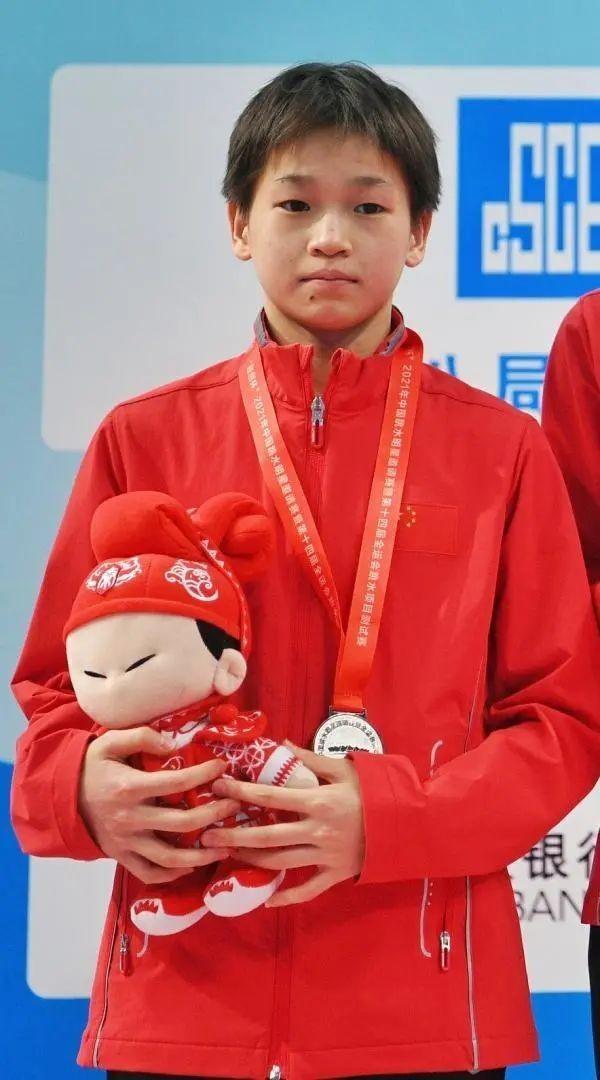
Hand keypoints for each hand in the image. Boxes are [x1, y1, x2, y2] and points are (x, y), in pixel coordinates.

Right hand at [79, 726, 240, 883]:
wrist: (63, 796)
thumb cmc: (93, 766)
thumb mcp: (111, 741)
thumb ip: (142, 737)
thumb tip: (173, 746)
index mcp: (129, 787)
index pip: (176, 783)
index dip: (204, 774)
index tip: (222, 766)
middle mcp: (130, 818)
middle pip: (182, 822)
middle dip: (214, 813)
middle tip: (234, 804)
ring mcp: (126, 841)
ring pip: (170, 858)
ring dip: (202, 855)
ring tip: (225, 847)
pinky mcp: (122, 856)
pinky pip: (149, 873)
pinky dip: (172, 875)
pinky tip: (193, 865)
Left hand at [201, 742, 365, 906]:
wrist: (407, 822)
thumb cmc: (374, 791)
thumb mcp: (345, 768)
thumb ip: (311, 758)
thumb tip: (281, 744)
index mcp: (317, 801)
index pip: (270, 796)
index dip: (241, 793)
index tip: (218, 789)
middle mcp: (317, 830)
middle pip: (266, 835)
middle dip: (233, 835)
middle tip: (206, 835)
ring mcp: (325, 855)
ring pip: (280, 862)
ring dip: (250, 860)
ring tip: (227, 855)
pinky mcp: (335, 874)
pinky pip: (307, 890)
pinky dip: (286, 897)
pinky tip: (266, 899)